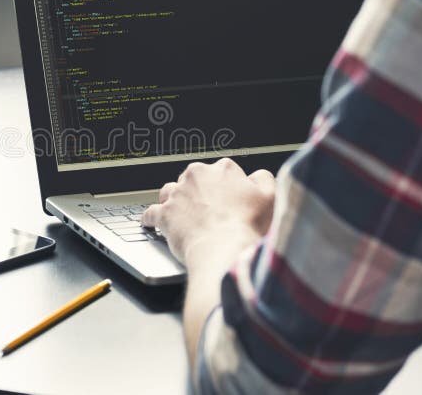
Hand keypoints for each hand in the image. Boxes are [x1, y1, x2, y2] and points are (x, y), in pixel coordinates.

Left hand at [142, 158, 275, 265]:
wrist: (225, 250)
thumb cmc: (248, 226)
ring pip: (170, 191)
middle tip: (207, 210)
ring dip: (174, 201)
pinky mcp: (164, 214)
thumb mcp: (270, 197)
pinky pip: (151, 213)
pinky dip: (151, 218)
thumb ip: (263, 180)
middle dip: (198, 192)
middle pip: (194, 179)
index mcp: (223, 169)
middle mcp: (196, 176)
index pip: (222, 171)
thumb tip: (256, 176)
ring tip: (180, 213)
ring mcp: (178, 194)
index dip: (226, 187)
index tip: (227, 199)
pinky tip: (152, 223)